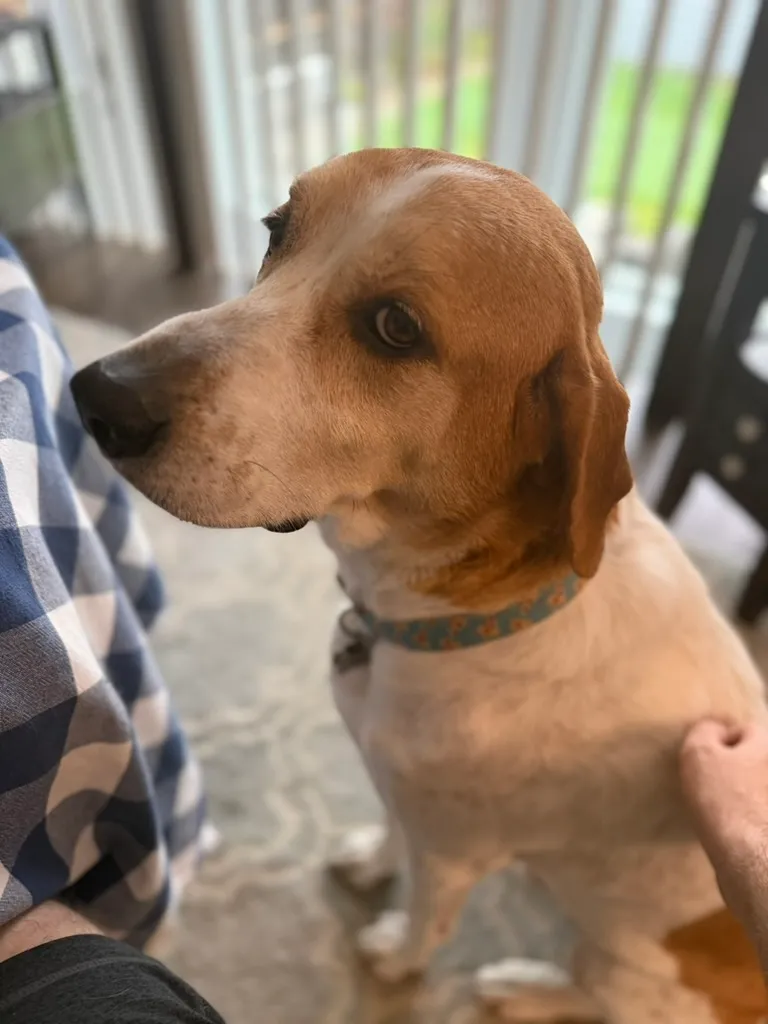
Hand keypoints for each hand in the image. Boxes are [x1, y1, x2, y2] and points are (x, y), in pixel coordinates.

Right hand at [680, 719, 767, 961]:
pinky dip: (745, 821)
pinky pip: (756, 817)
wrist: (751, 862)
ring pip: (754, 790)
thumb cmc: (725, 800)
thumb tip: (714, 730)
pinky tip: (730, 832)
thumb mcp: (699, 754)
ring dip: (739, 797)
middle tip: (709, 785)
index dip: (718, 741)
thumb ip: (704, 731)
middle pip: (752, 761)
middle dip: (733, 769)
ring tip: (718, 812)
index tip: (702, 762)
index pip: (743, 729)